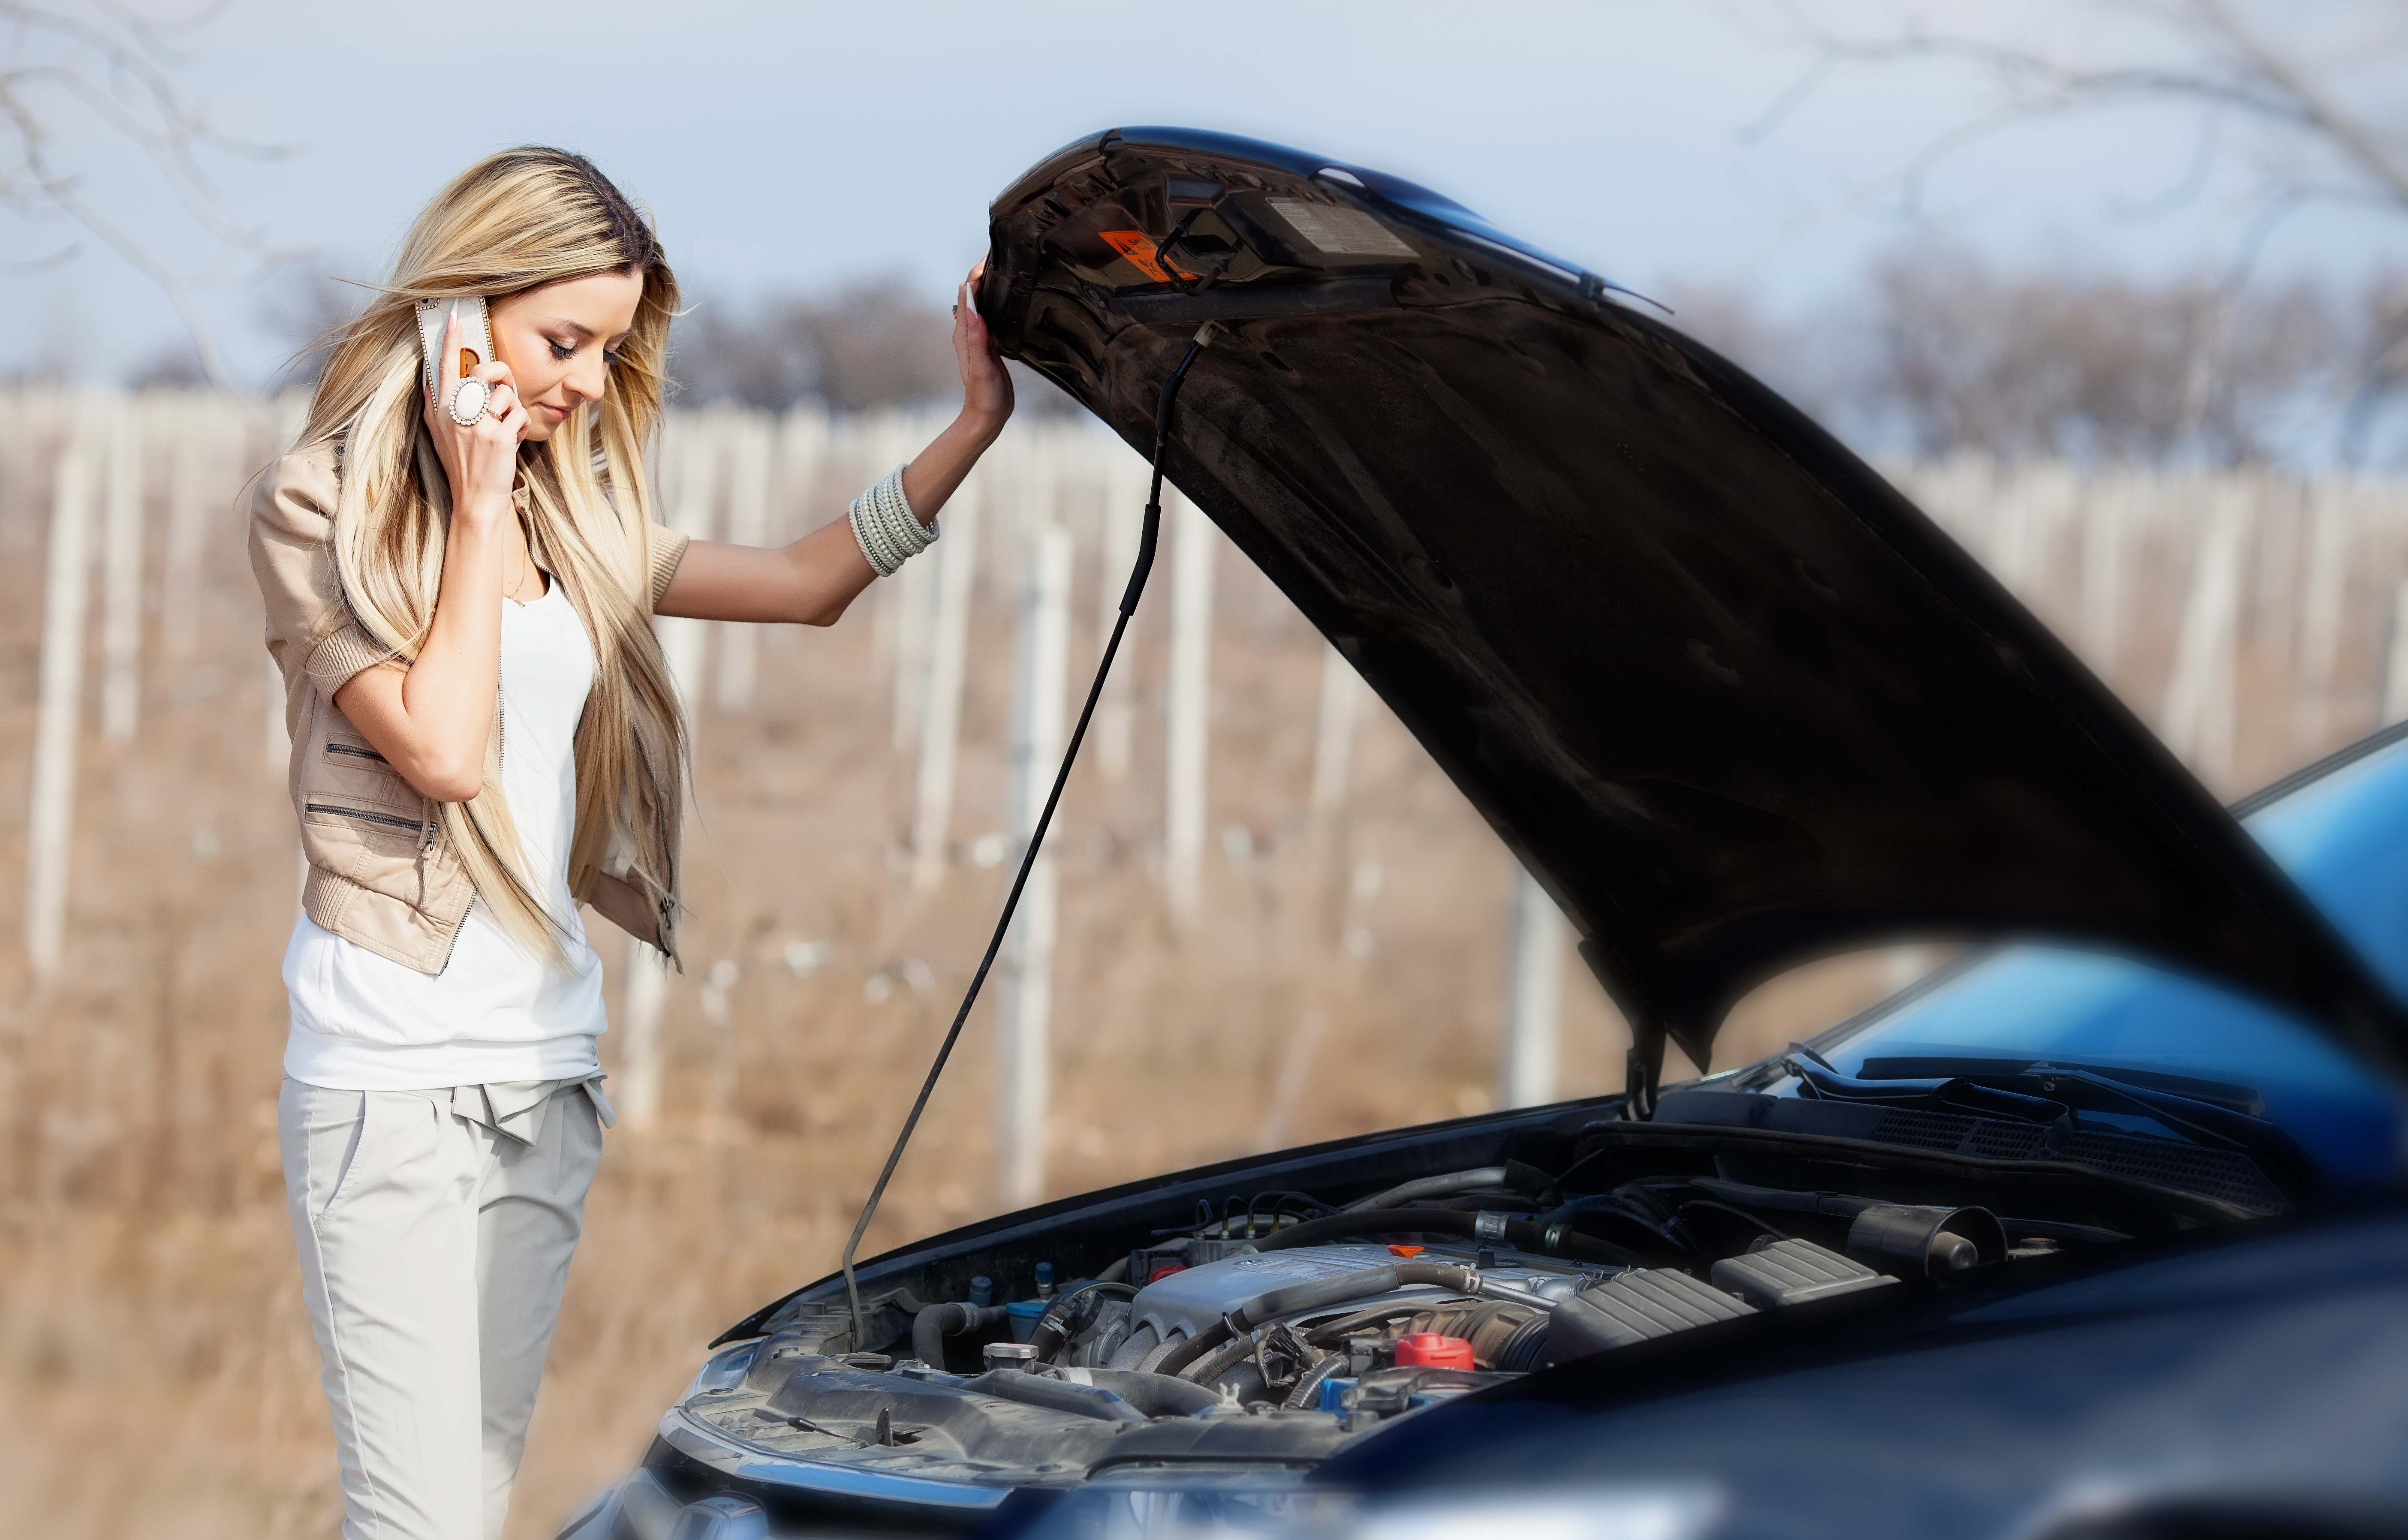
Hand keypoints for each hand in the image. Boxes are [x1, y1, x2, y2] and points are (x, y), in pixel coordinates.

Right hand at [422, 307, 529, 529]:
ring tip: (505, 429)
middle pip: (485, 373)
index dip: (451, 342)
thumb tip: (432, 379)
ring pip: (507, 394)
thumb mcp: (441, 435)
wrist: (476, 498)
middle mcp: (455, 414)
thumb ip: (437, 407)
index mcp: (440, 410)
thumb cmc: (463, 465)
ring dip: (513, 411)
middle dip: (502, 377)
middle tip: (504, 392)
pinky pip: (519, 414)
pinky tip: (511, 441)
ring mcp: (476, 425)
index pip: (445, 368)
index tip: (455, 319)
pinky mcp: (497, 436)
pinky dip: (521, 427)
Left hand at [952, 260, 1012, 432]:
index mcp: (964, 334)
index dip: (976, 276)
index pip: (968, 296)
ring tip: (1005, 270)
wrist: (987, 415)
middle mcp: (968, 332)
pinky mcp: (990, 344)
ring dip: (990, 286)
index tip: (989, 259)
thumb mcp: (981, 367)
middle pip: (973, 295)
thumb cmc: (983, 394)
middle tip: (999, 257)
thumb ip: (977, 340)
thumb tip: (973, 310)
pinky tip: (1010, 299)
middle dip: (982, 274)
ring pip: (982, 304)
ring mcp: (979, 338)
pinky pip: (991, 317)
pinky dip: (998, 303)